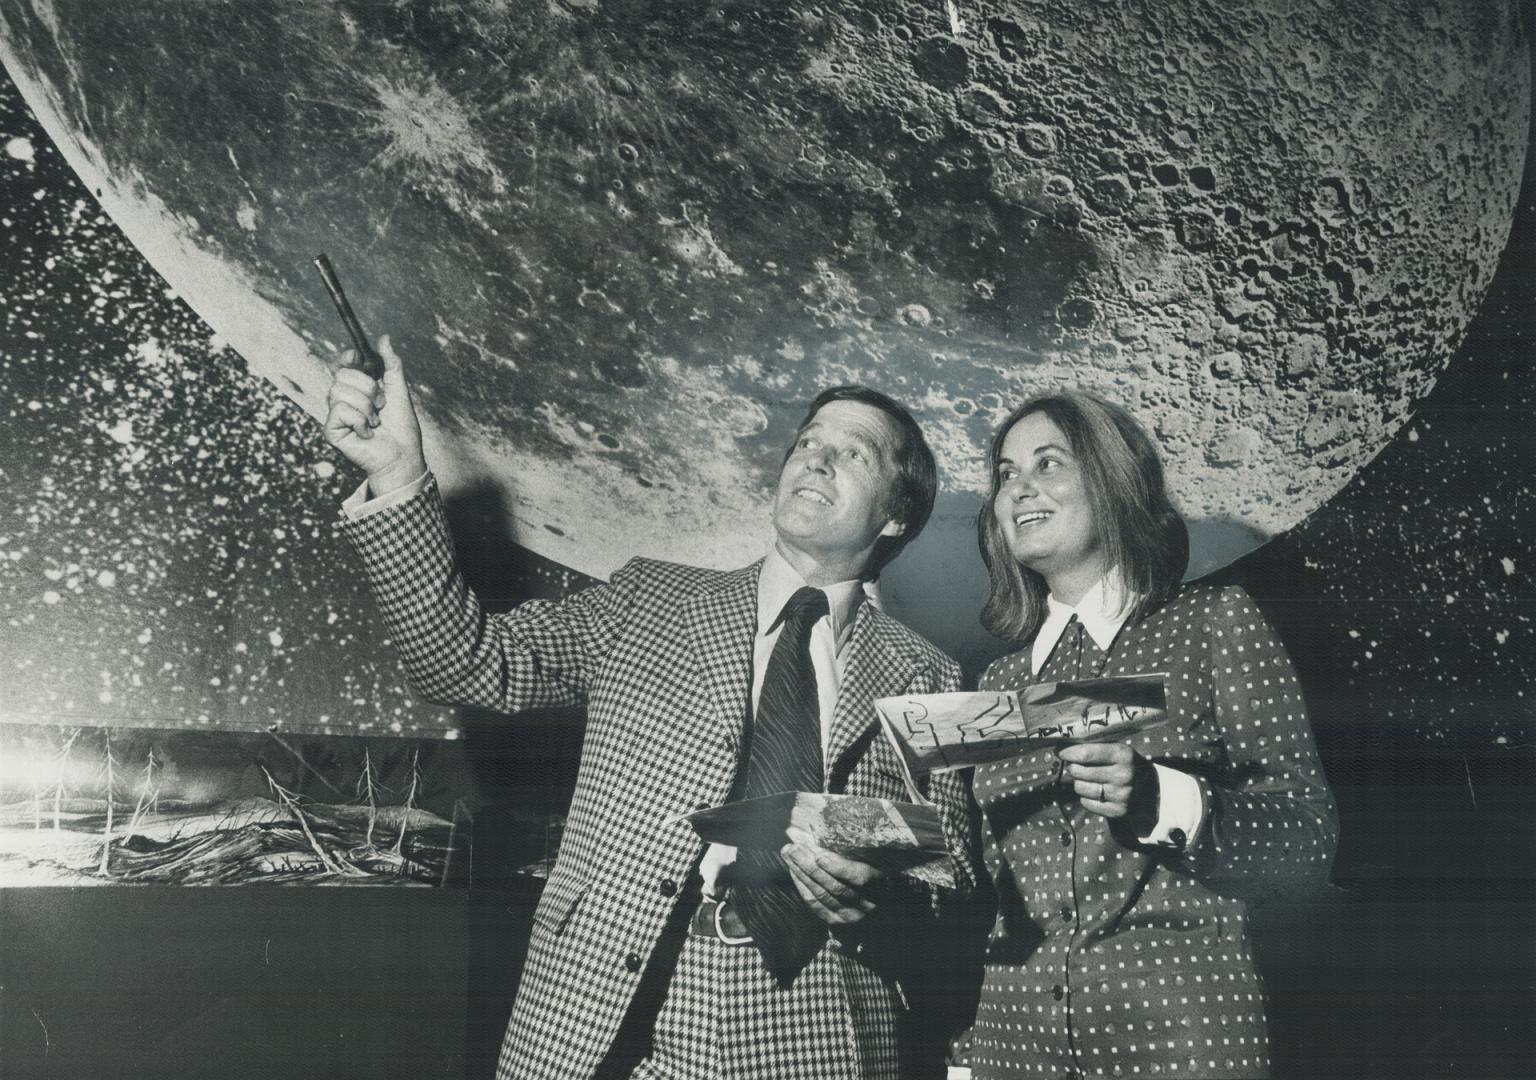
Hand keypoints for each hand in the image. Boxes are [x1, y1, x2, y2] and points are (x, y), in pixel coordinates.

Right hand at [322, 334, 426, 495]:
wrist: (403, 456)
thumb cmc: (402, 428)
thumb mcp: (399, 391)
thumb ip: (391, 365)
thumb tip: (384, 338)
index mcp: (356, 389)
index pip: (342, 365)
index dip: (347, 357)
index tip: (357, 356)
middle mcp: (342, 400)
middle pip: (343, 375)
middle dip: (369, 388)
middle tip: (381, 405)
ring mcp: (335, 415)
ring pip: (341, 391)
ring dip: (367, 408)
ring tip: (376, 422)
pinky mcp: (331, 430)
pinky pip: (340, 410)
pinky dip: (360, 421)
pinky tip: (368, 433)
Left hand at [780, 826, 882, 927]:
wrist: (882, 905)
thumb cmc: (878, 875)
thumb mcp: (878, 862)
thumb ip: (858, 853)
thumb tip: (829, 835)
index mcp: (880, 885)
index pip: (859, 878)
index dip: (838, 867)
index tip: (820, 855)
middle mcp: (865, 905)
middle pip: (834, 886)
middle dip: (810, 866)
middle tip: (794, 848)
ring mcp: (850, 916)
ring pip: (821, 895)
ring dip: (801, 873)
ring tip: (789, 854)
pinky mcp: (836, 922)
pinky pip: (814, 904)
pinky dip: (802, 886)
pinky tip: (794, 870)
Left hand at [1057, 741, 1155, 823]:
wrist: (1153, 791)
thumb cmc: (1128, 766)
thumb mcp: (1118, 750)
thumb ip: (1095, 748)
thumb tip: (1063, 750)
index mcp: (1123, 755)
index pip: (1086, 754)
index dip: (1068, 753)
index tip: (1060, 753)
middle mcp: (1123, 775)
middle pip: (1079, 772)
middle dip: (1073, 769)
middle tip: (1076, 767)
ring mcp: (1122, 795)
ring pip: (1080, 788)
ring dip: (1078, 784)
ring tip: (1087, 781)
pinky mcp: (1118, 811)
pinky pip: (1087, 804)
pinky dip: (1086, 798)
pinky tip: (1095, 793)